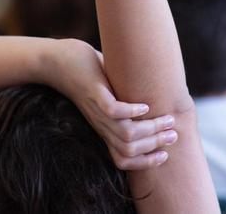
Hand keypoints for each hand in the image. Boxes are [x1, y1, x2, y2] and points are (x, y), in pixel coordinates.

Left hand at [49, 39, 177, 169]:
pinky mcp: (93, 94)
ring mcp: (96, 110)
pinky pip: (113, 110)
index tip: (164, 154)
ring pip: (126, 133)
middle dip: (155, 144)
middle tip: (173, 134)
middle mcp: (100, 125)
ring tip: (166, 119)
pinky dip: (131, 111)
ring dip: (150, 129)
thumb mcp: (107, 94)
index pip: (123, 160)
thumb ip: (125, 100)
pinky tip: (143, 105)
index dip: (145, 162)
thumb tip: (151, 98)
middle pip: (130, 149)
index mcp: (103, 129)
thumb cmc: (84, 76)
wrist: (52, 63)